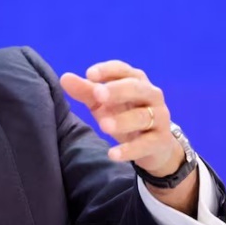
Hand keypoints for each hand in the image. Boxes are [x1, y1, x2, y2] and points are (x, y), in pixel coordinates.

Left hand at [60, 60, 183, 176]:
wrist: (155, 145)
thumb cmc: (126, 116)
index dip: (107, 70)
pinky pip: (146, 144)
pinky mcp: (160, 141)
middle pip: (136, 88)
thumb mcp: (104, 104)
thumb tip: (65, 78)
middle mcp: (151, 95)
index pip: (123, 70)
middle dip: (117, 90)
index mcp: (136, 81)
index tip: (89, 74)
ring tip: (103, 125)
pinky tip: (112, 154)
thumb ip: (86, 91)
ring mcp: (159, 118)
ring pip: (143, 116)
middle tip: (98, 94)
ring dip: (123, 120)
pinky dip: (129, 149)